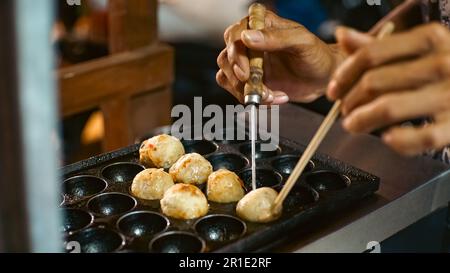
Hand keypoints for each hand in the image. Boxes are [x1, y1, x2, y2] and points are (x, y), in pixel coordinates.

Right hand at [217, 11, 343, 103]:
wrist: (324, 79)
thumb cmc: (317, 55)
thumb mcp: (302, 42)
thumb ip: (276, 38)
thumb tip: (247, 37)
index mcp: (261, 24)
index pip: (234, 35)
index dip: (237, 55)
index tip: (246, 72)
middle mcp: (250, 42)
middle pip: (227, 57)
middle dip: (240, 78)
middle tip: (259, 88)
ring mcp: (248, 62)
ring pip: (227, 76)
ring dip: (246, 91)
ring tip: (271, 96)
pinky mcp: (249, 80)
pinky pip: (236, 90)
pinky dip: (250, 98)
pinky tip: (272, 98)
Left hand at [327, 23, 449, 155]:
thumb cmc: (447, 71)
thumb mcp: (418, 50)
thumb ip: (379, 47)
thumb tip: (343, 35)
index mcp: (430, 39)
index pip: (370, 54)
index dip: (343, 75)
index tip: (332, 90)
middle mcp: (443, 63)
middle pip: (373, 82)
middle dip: (349, 101)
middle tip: (344, 111)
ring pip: (388, 108)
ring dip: (361, 120)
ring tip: (353, 125)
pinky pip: (420, 138)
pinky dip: (399, 141)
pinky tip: (388, 139)